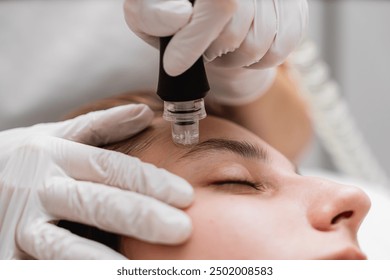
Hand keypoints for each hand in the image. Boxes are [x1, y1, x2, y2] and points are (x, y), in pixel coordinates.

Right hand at [0, 104, 192, 258]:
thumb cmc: (22, 159)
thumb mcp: (54, 136)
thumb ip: (100, 126)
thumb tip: (143, 112)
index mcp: (56, 155)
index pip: (110, 167)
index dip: (148, 182)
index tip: (186, 196)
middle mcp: (39, 188)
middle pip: (96, 202)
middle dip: (139, 216)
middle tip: (182, 230)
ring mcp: (18, 225)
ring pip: (63, 246)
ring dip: (102, 262)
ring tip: (139, 272)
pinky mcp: (6, 253)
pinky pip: (41, 268)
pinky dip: (71, 275)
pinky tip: (104, 278)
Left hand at [124, 0, 307, 74]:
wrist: (205, 12)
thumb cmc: (172, 12)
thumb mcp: (147, 11)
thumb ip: (152, 13)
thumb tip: (179, 18)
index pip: (220, 5)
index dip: (195, 40)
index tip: (174, 65)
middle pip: (237, 31)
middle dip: (212, 51)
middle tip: (202, 47)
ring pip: (259, 46)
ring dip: (233, 58)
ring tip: (220, 47)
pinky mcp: (295, 9)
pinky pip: (281, 50)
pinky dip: (258, 61)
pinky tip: (241, 49)